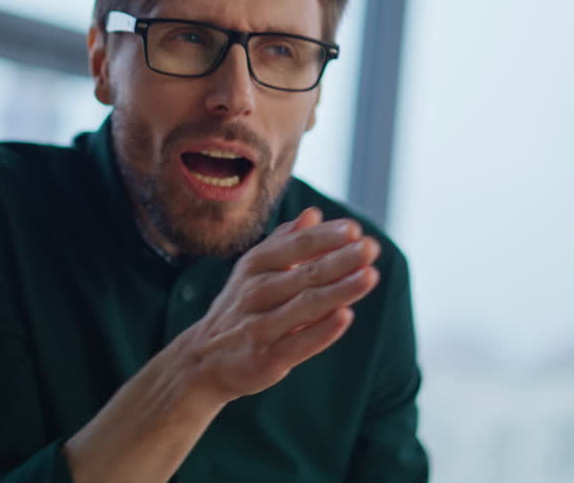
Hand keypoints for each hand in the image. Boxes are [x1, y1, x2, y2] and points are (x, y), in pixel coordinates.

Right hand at [172, 207, 380, 404]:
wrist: (202, 360)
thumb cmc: (240, 308)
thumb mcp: (254, 270)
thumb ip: (286, 242)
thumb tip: (314, 212)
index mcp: (255, 266)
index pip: (295, 246)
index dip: (325, 237)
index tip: (354, 230)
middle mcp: (255, 293)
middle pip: (305, 274)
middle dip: (341, 260)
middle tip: (371, 248)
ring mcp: (259, 327)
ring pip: (305, 306)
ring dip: (339, 291)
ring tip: (369, 276)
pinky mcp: (265, 360)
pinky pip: (297, 344)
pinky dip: (321, 331)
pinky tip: (345, 316)